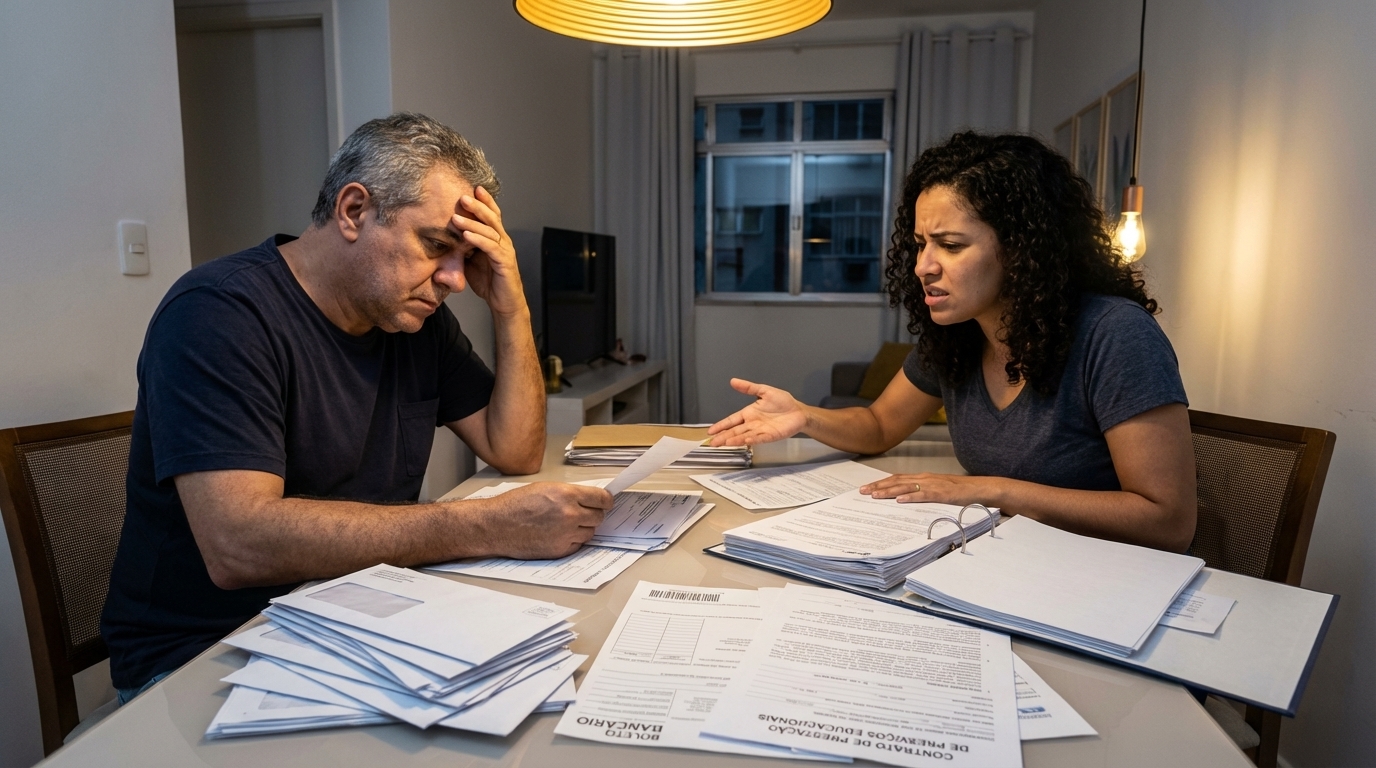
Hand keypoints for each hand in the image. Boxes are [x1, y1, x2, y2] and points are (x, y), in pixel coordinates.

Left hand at [449, 186, 525, 315]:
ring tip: (456, 216)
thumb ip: (461, 250)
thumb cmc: (489, 282)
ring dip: (473, 222)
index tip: (472, 188)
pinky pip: (491, 247)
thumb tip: (441, 242)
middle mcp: (503, 241)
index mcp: (496, 238)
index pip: (491, 215)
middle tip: (462, 196)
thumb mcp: (470, 262)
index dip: (484, 201)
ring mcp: (505, 251)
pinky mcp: (505, 263)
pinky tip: (466, 235)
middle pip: (492, 218)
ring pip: (490, 230)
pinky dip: (478, 240)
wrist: (505, 303)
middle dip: (477, 206)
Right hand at [472, 482, 612, 558]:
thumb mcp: (545, 488)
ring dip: (583, 528)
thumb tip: (589, 499)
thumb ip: (570, 493)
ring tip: (565, 523)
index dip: (606, 501)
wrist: (496, 526)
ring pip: (590, 532)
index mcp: (566, 495)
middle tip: (583, 512)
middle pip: (599, 517)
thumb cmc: (515, 504)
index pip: (602, 499)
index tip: (606, 502)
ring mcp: (566, 534)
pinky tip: (558, 534)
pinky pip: (578, 545)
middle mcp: (570, 515)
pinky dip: (573, 540)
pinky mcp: (560, 550)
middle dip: (594, 514)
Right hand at [707, 378, 807, 446]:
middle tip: (712, 443)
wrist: (798, 411)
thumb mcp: (764, 391)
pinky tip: (744, 441)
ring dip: (734, 440)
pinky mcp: (770, 435)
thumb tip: (733, 381)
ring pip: (744, 436)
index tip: (711, 431)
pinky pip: (759, 438)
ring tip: (724, 443)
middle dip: (723, 437)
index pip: (731, 420)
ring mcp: (761, 431)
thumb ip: (749, 388)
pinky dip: (751, 440)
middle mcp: (752, 424)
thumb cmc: (783, 402)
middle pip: (735, 431)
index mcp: (749, 413)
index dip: (721, 425)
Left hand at [859, 473, 1005, 507]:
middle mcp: (925, 479)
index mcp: (923, 478)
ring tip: (875, 495)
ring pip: (906, 486)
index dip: (881, 483)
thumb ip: (922, 493)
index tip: (867, 488)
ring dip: (889, 491)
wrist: (981, 489)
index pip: (897, 478)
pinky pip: (924, 495)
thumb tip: (904, 500)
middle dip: (878, 486)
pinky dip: (911, 497)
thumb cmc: (960, 492)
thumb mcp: (937, 490)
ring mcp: (934, 485)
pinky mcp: (943, 494)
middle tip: (862, 492)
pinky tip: (900, 500)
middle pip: (897, 481)